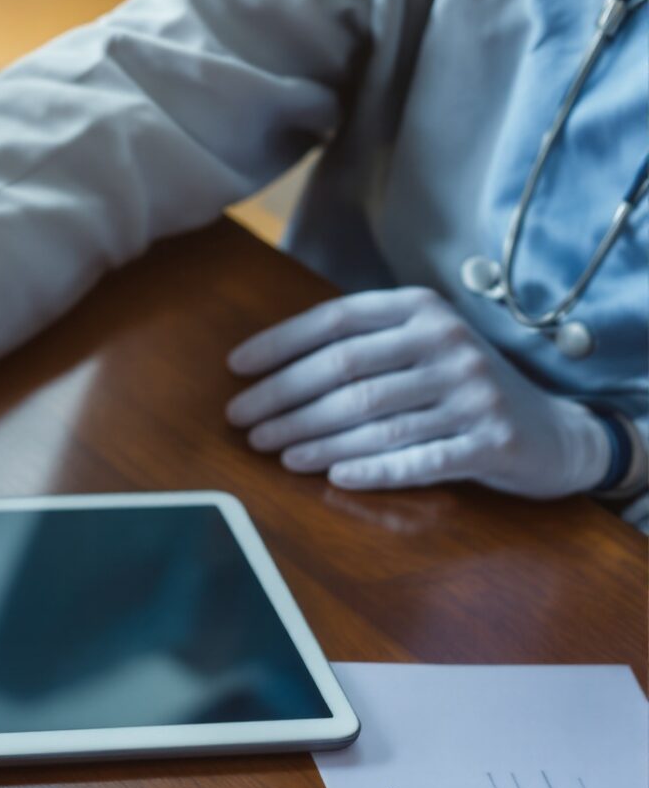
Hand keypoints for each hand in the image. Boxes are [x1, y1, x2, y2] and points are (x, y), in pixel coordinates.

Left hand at [226, 286, 610, 498]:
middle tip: (239, 421)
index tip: (235, 369)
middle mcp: (448, 343)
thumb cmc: (461, 389)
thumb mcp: (421, 349)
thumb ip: (363, 346)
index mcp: (424, 311)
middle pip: (344, 371)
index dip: (280, 344)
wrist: (552, 432)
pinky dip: (371, 469)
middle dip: (282, 397)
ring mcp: (472, 392)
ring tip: (270, 450)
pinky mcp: (489, 440)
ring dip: (311, 437)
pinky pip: (415, 459)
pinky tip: (332, 476)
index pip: (337, 321)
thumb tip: (267, 366)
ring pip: (371, 418)